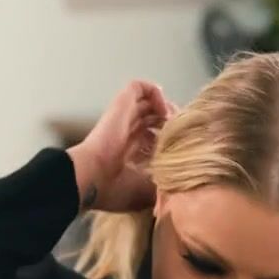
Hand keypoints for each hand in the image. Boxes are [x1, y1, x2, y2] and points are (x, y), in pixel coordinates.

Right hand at [67, 80, 176, 212]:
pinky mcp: (121, 104)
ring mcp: (122, 116)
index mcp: (129, 152)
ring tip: (175, 122)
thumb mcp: (148, 192)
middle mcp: (126, 132)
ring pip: (148, 100)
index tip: (181, 148)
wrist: (94, 177)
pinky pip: (139, 87)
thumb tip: (183, 186)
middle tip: (183, 132)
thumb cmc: (116, 189)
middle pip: (152, 117)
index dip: (169, 139)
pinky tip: (163, 111)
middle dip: (170, 122)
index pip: (152, 138)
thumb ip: (165, 185)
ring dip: (166, 108)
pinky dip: (154, 93)